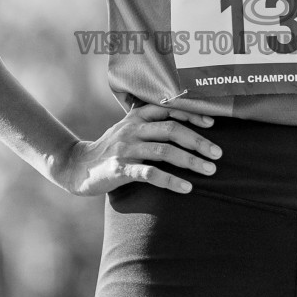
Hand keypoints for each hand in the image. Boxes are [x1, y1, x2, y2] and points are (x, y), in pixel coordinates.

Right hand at [53, 104, 221, 196]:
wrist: (78, 166)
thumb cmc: (111, 146)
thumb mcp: (128, 127)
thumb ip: (150, 120)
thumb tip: (183, 116)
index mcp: (137, 116)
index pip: (169, 108)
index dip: (192, 113)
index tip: (213, 123)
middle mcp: (132, 128)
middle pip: (171, 129)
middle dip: (198, 141)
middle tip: (218, 153)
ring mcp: (126, 148)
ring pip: (164, 151)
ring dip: (190, 161)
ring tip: (209, 170)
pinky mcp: (119, 169)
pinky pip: (150, 174)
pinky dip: (171, 180)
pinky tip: (187, 188)